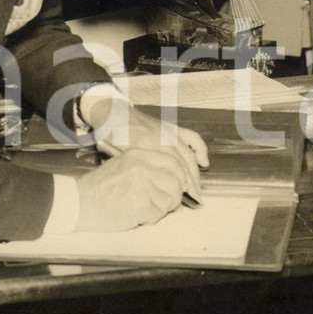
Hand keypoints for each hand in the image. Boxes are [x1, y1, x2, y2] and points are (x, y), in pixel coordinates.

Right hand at [75, 148, 192, 230]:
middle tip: (168, 204)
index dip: (182, 177)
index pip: (172, 162)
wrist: (79, 202)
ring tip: (144, 209)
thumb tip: (173, 181)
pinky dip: (150, 219)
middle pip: (176, 182)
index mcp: (138, 156)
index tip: (184, 186)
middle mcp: (142, 167)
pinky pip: (158, 215)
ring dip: (161, 209)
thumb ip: (146, 169)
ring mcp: (142, 185)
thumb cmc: (98, 188)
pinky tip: (136, 215)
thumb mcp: (121, 166)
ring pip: (169, 200)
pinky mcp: (140, 204)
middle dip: (176, 196)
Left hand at [84, 98, 207, 198]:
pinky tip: (203, 162)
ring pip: (187, 156)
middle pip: (180, 166)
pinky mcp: (170, 127)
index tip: (179, 202)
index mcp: (142, 147)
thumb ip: (130, 169)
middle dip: (190, 185)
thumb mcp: (112, 154)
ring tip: (197, 190)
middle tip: (195, 201)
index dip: (175, 189)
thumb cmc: (109, 135)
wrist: (111, 111)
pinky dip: (199, 149)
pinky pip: (191, 137)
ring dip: (194, 174)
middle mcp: (158, 139)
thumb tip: (149, 189)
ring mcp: (166, 132)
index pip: (165, 172)